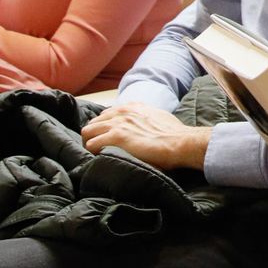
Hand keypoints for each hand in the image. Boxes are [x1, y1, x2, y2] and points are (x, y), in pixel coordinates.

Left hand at [81, 103, 210, 170]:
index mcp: (132, 107)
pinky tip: (102, 160)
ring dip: (91, 144)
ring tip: (99, 155)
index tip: (109, 138)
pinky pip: (91, 145)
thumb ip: (148, 117)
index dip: (105, 128)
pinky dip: (94, 153)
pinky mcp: (115, 138)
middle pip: (94, 122)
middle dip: (95, 135)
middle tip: (101, 149)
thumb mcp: (160, 117)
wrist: (180, 142)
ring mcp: (117, 124)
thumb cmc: (175, 134)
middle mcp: (122, 112)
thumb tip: (148, 125)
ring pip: (87, 132)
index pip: (107, 114)